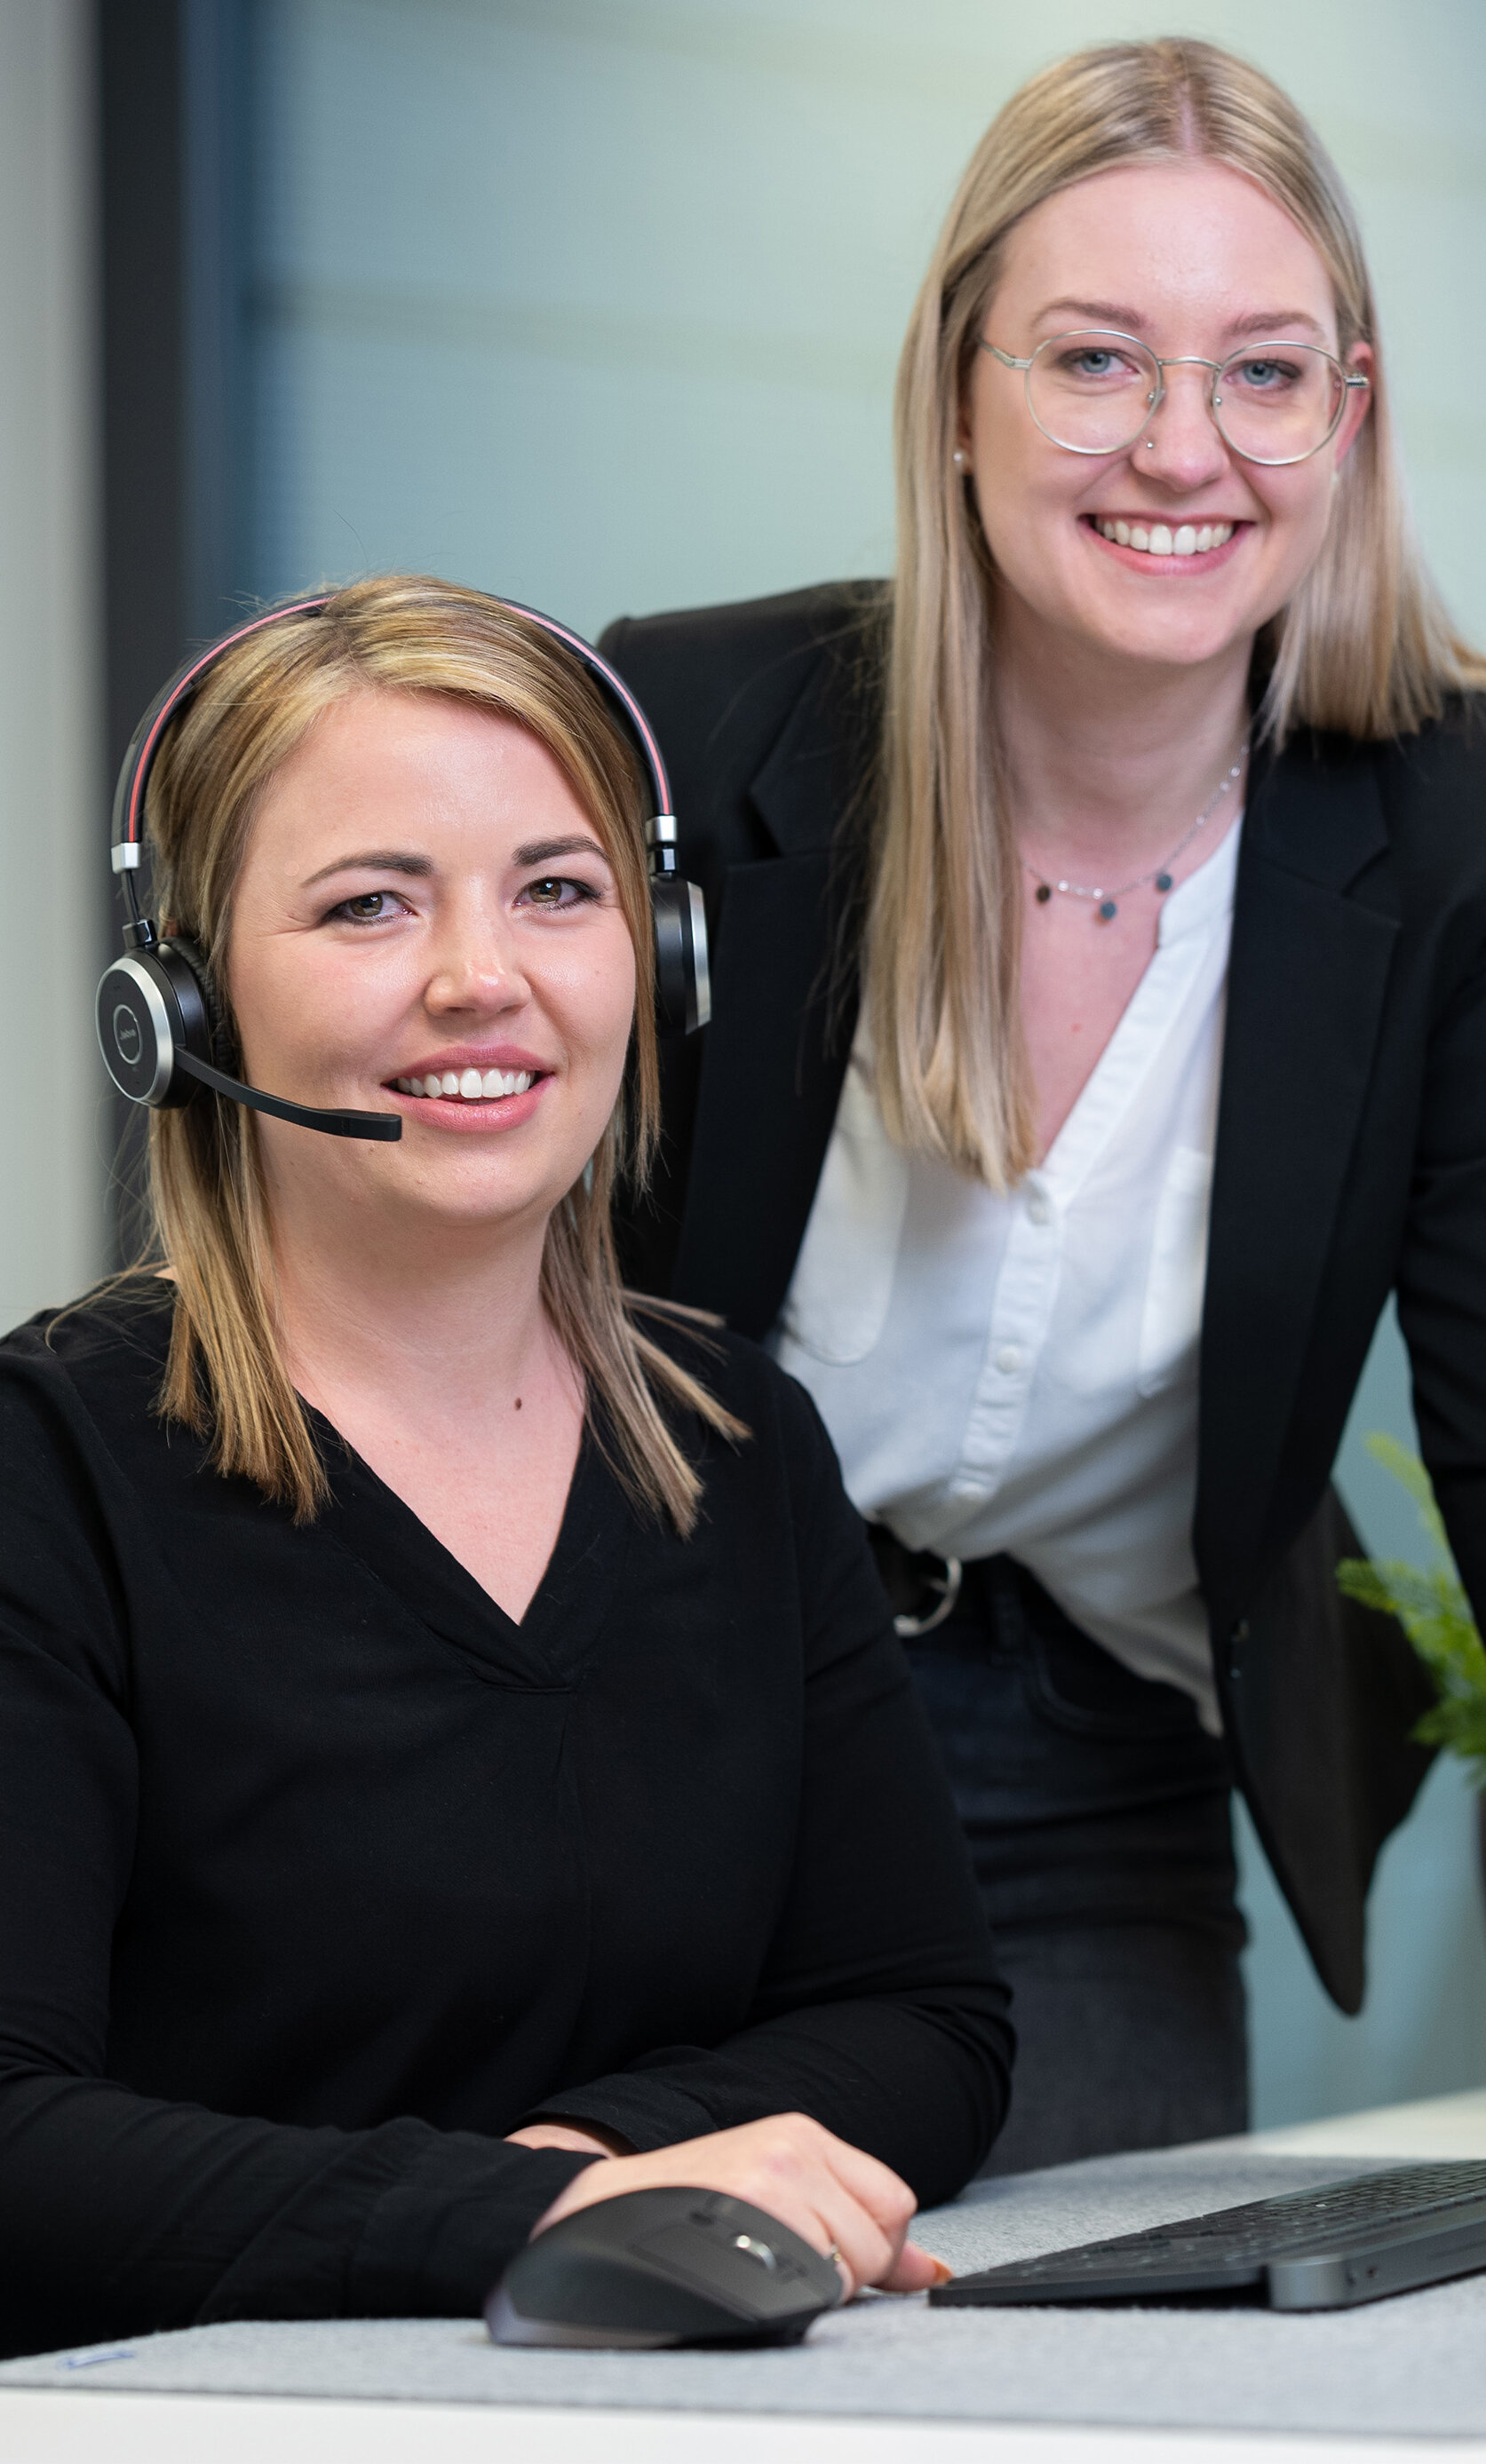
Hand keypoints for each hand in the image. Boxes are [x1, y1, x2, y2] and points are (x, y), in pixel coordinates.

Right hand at [528, 2111, 949, 2295]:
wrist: (598, 2217)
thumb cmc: (685, 2210)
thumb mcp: (773, 2189)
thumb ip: (854, 2217)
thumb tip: (929, 2270)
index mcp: (798, 2134)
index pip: (893, 2201)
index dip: (869, 2243)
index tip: (825, 2250)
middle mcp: (792, 2152)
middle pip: (879, 2240)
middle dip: (844, 2270)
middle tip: (778, 2262)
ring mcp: (772, 2188)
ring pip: (852, 2270)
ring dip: (816, 2288)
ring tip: (754, 2268)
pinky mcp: (753, 2226)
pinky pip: (819, 2287)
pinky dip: (794, 2300)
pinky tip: (748, 2281)